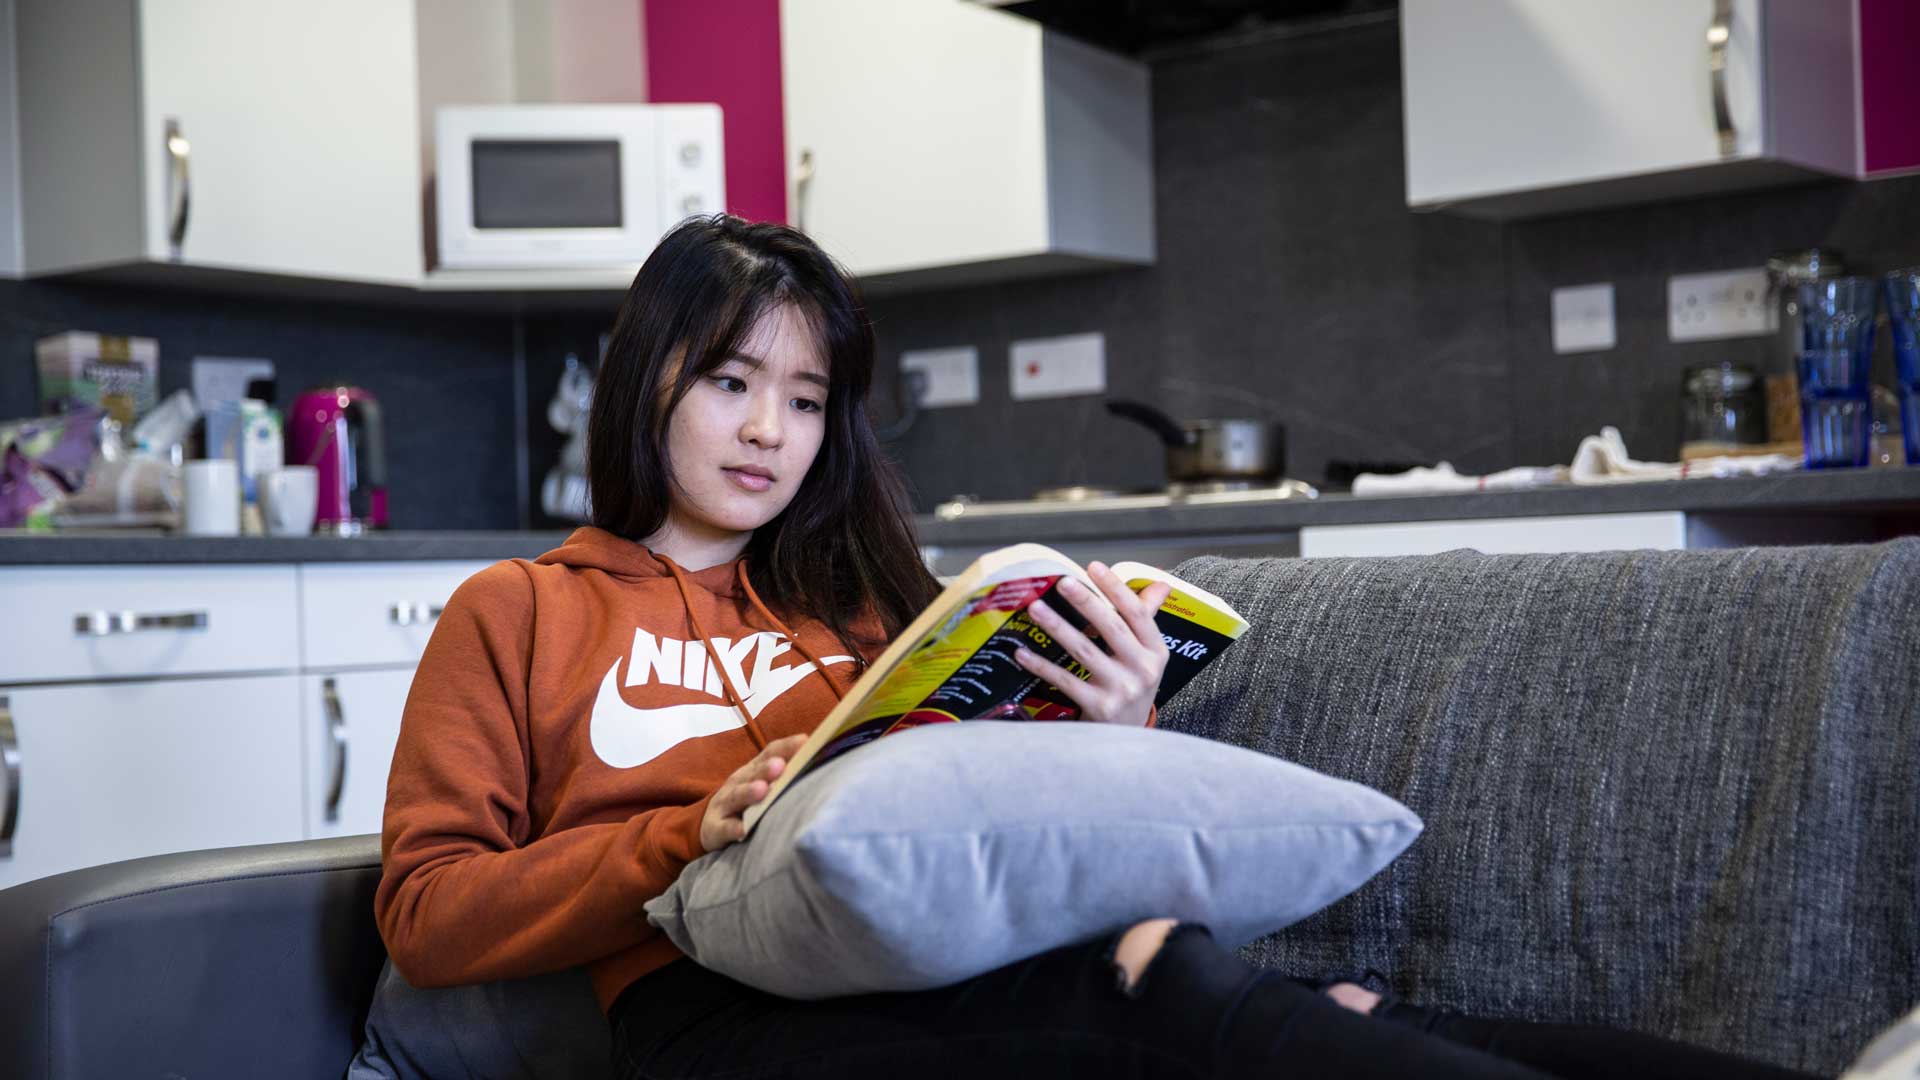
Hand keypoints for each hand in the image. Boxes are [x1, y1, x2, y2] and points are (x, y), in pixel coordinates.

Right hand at [700, 734, 806, 851]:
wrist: (710, 824)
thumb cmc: (747, 802)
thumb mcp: (761, 783)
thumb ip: (786, 772)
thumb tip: (821, 757)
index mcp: (753, 770)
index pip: (770, 753)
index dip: (786, 747)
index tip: (805, 742)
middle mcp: (738, 782)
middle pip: (752, 773)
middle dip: (766, 768)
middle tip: (780, 765)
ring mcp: (724, 804)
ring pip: (736, 797)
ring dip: (749, 792)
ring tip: (762, 790)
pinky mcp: (715, 827)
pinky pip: (724, 828)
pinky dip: (733, 829)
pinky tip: (742, 831)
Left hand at [1014, 562, 1171, 725]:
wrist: (1128, 741)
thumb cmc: (1132, 687)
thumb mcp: (1146, 657)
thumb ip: (1146, 620)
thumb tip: (1159, 584)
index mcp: (1156, 651)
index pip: (1138, 613)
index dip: (1116, 588)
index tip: (1094, 566)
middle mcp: (1143, 670)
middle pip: (1111, 628)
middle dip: (1085, 601)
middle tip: (1062, 582)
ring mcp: (1122, 690)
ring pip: (1084, 651)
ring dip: (1057, 627)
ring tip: (1035, 608)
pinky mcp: (1099, 708)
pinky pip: (1065, 680)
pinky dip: (1042, 665)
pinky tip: (1022, 652)